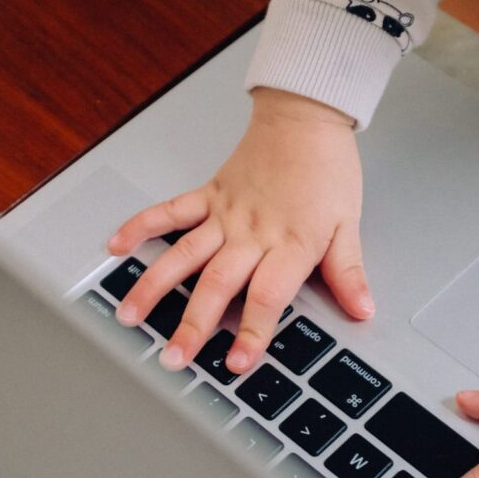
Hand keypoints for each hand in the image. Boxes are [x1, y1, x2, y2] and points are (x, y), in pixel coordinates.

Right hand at [107, 87, 373, 372]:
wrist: (306, 116)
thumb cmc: (327, 168)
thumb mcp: (348, 223)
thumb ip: (348, 271)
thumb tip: (362, 309)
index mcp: (289, 243)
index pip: (267, 296)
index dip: (252, 331)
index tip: (238, 361)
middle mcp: (252, 233)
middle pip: (217, 284)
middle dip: (193, 324)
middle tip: (173, 356)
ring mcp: (225, 214)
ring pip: (184, 255)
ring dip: (154, 287)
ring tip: (129, 315)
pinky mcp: (209, 194)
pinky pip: (170, 211)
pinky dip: (141, 226)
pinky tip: (116, 246)